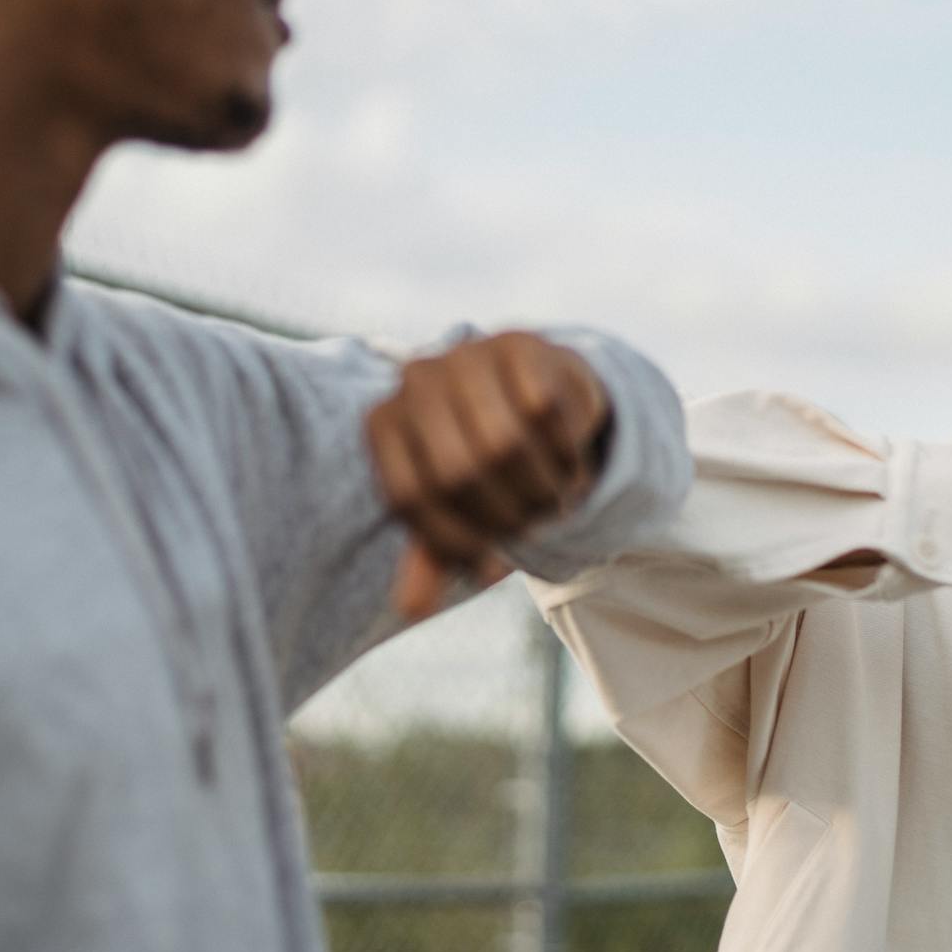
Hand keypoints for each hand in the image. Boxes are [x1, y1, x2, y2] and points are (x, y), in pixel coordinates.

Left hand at [365, 332, 611, 622]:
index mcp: (383, 422)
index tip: (488, 565)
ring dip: (539, 486)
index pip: (410, 497)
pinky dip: (562, 450)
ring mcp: (464, 353)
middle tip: (532, 529)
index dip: (453, 541)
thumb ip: (431, 553)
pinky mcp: (516, 342)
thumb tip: (411, 608)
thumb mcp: (454, 506)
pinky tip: (568, 460)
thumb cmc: (483, 458)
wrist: (534, 391)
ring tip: (554, 501)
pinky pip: (544, 411)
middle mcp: (414, 380)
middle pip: (459, 472)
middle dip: (504, 514)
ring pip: (505, 441)